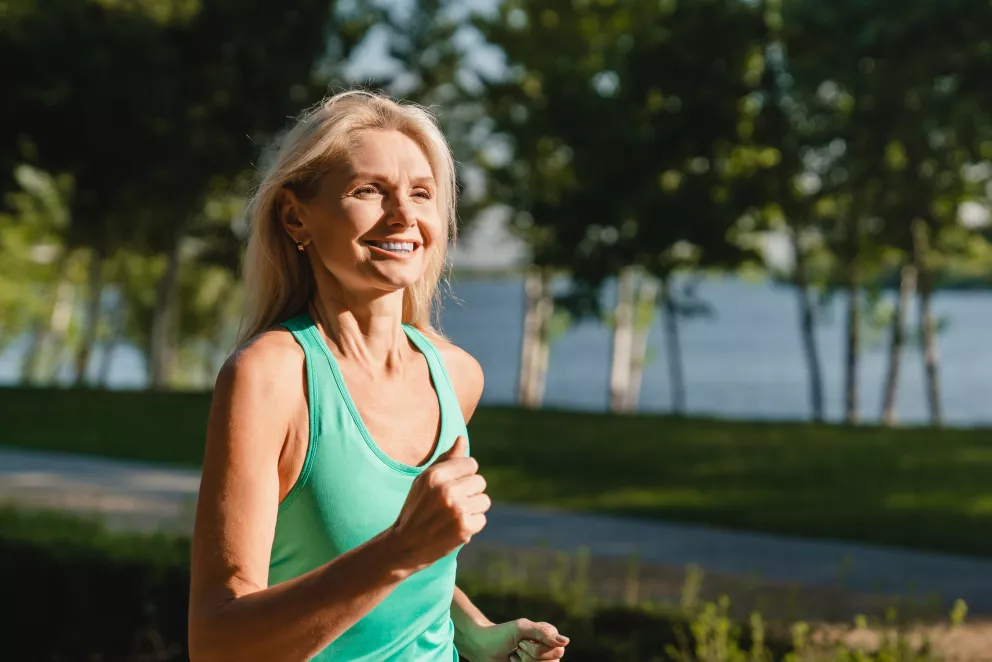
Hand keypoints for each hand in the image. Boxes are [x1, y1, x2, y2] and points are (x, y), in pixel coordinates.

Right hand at [389, 436, 489, 571]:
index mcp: (435, 475)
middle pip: (480, 482)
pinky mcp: (463, 528)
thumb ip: (446, 459)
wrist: (404, 546)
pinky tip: (455, 528)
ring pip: (484, 501)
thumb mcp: (425, 481)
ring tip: (454, 516)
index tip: (453, 487)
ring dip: (473, 509)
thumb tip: (462, 439)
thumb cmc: (416, 509)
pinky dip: (472, 526)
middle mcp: (446, 490)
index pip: (471, 464)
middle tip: (452, 504)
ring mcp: (456, 510)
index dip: (464, 476)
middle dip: (470, 493)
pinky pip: (482, 519)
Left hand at [462, 619, 568, 661]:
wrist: (482, 647)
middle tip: (518, 649)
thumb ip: (543, 633)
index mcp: (549, 637)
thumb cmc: (501, 635)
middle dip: (530, 657)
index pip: (558, 651)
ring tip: (515, 656)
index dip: (538, 649)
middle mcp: (547, 651)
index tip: (522, 641)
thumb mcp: (522, 628)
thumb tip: (566, 642)